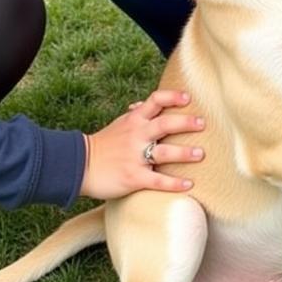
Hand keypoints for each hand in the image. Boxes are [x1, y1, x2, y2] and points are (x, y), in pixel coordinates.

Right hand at [79, 88, 204, 199]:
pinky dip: (174, 183)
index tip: (188, 98)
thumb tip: (145, 104)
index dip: (172, 97)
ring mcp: (135, 157)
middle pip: (165, 124)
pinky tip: (188, 184)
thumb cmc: (103, 144)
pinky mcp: (133, 177)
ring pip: (164, 152)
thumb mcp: (119, 124)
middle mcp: (136, 135)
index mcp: (134, 119)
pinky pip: (157, 180)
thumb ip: (136, 115)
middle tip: (203, 123)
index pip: (155, 100)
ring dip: (184, 153)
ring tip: (200, 153)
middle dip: (185, 123)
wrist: (79, 165)